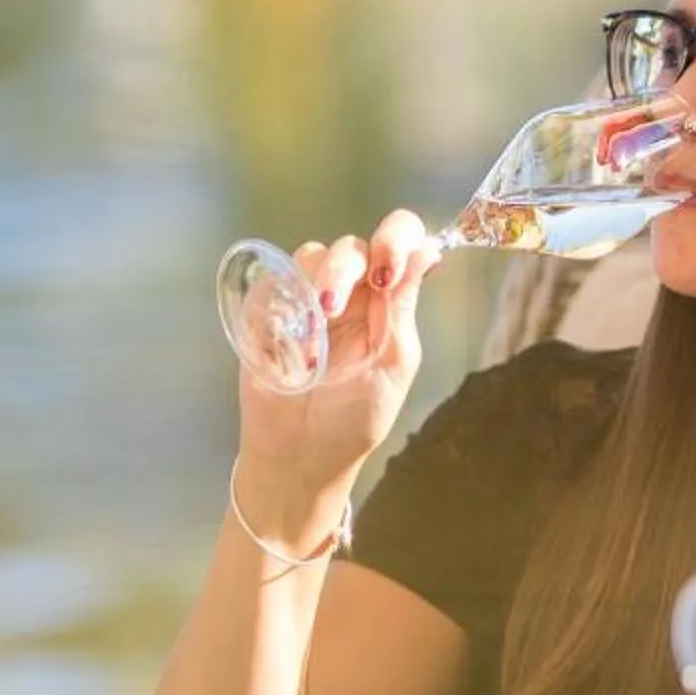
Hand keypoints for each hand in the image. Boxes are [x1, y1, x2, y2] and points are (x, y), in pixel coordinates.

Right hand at [234, 211, 441, 520]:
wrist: (300, 457)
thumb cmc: (354, 420)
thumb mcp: (391, 365)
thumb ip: (402, 308)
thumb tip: (428, 251)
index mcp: (385, 301)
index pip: (399, 242)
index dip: (396, 237)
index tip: (389, 266)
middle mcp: (349, 293)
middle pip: (351, 246)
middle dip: (344, 269)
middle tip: (332, 307)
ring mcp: (306, 300)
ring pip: (310, 256)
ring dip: (313, 287)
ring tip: (310, 335)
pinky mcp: (267, 313)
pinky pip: (270, 283)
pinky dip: (278, 302)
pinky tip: (285, 341)